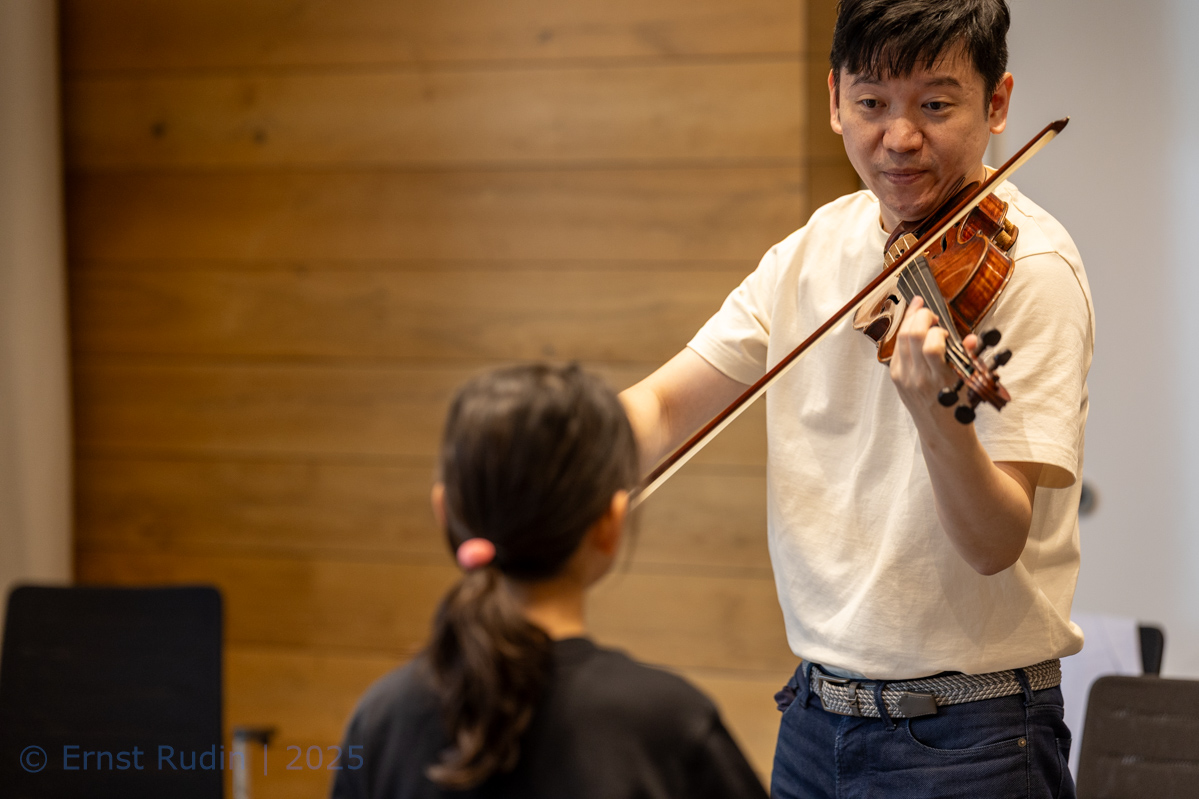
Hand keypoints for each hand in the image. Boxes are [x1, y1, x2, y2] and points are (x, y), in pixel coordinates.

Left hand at [888, 296, 977, 427]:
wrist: (942, 434)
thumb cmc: (959, 409)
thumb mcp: (968, 383)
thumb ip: (968, 358)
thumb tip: (969, 339)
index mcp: (939, 378)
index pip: (929, 343)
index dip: (933, 325)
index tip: (939, 319)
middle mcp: (918, 378)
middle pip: (910, 336)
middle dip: (919, 316)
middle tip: (929, 313)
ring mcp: (904, 379)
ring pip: (900, 340)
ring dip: (909, 322)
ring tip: (920, 316)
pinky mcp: (896, 379)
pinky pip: (896, 351)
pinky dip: (904, 337)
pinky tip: (912, 332)